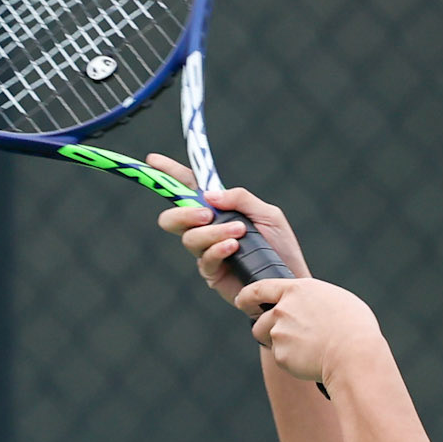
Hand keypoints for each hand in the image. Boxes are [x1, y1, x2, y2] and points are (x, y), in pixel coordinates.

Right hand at [147, 153, 309, 305]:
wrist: (289, 281)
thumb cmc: (280, 246)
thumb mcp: (267, 213)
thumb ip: (240, 199)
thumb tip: (209, 195)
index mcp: (218, 210)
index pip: (188, 189)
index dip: (170, 174)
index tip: (153, 160)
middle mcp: (207, 230)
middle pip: (173, 219)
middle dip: (183, 214)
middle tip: (206, 214)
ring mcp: (206, 252)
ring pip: (190, 239)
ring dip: (214, 232)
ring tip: (240, 232)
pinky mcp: (212, 274)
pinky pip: (205, 259)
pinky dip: (218, 249)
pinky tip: (234, 247)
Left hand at [237, 276, 380, 388]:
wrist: (354, 354)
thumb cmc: (355, 326)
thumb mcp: (336, 299)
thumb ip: (313, 300)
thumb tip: (307, 308)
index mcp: (297, 290)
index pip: (260, 288)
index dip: (247, 296)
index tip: (241, 301)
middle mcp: (282, 309)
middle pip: (260, 321)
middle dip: (267, 330)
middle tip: (289, 339)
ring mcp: (279, 333)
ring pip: (269, 341)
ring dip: (280, 345)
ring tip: (306, 348)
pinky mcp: (281, 355)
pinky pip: (282, 358)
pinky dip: (293, 361)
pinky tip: (312, 359)